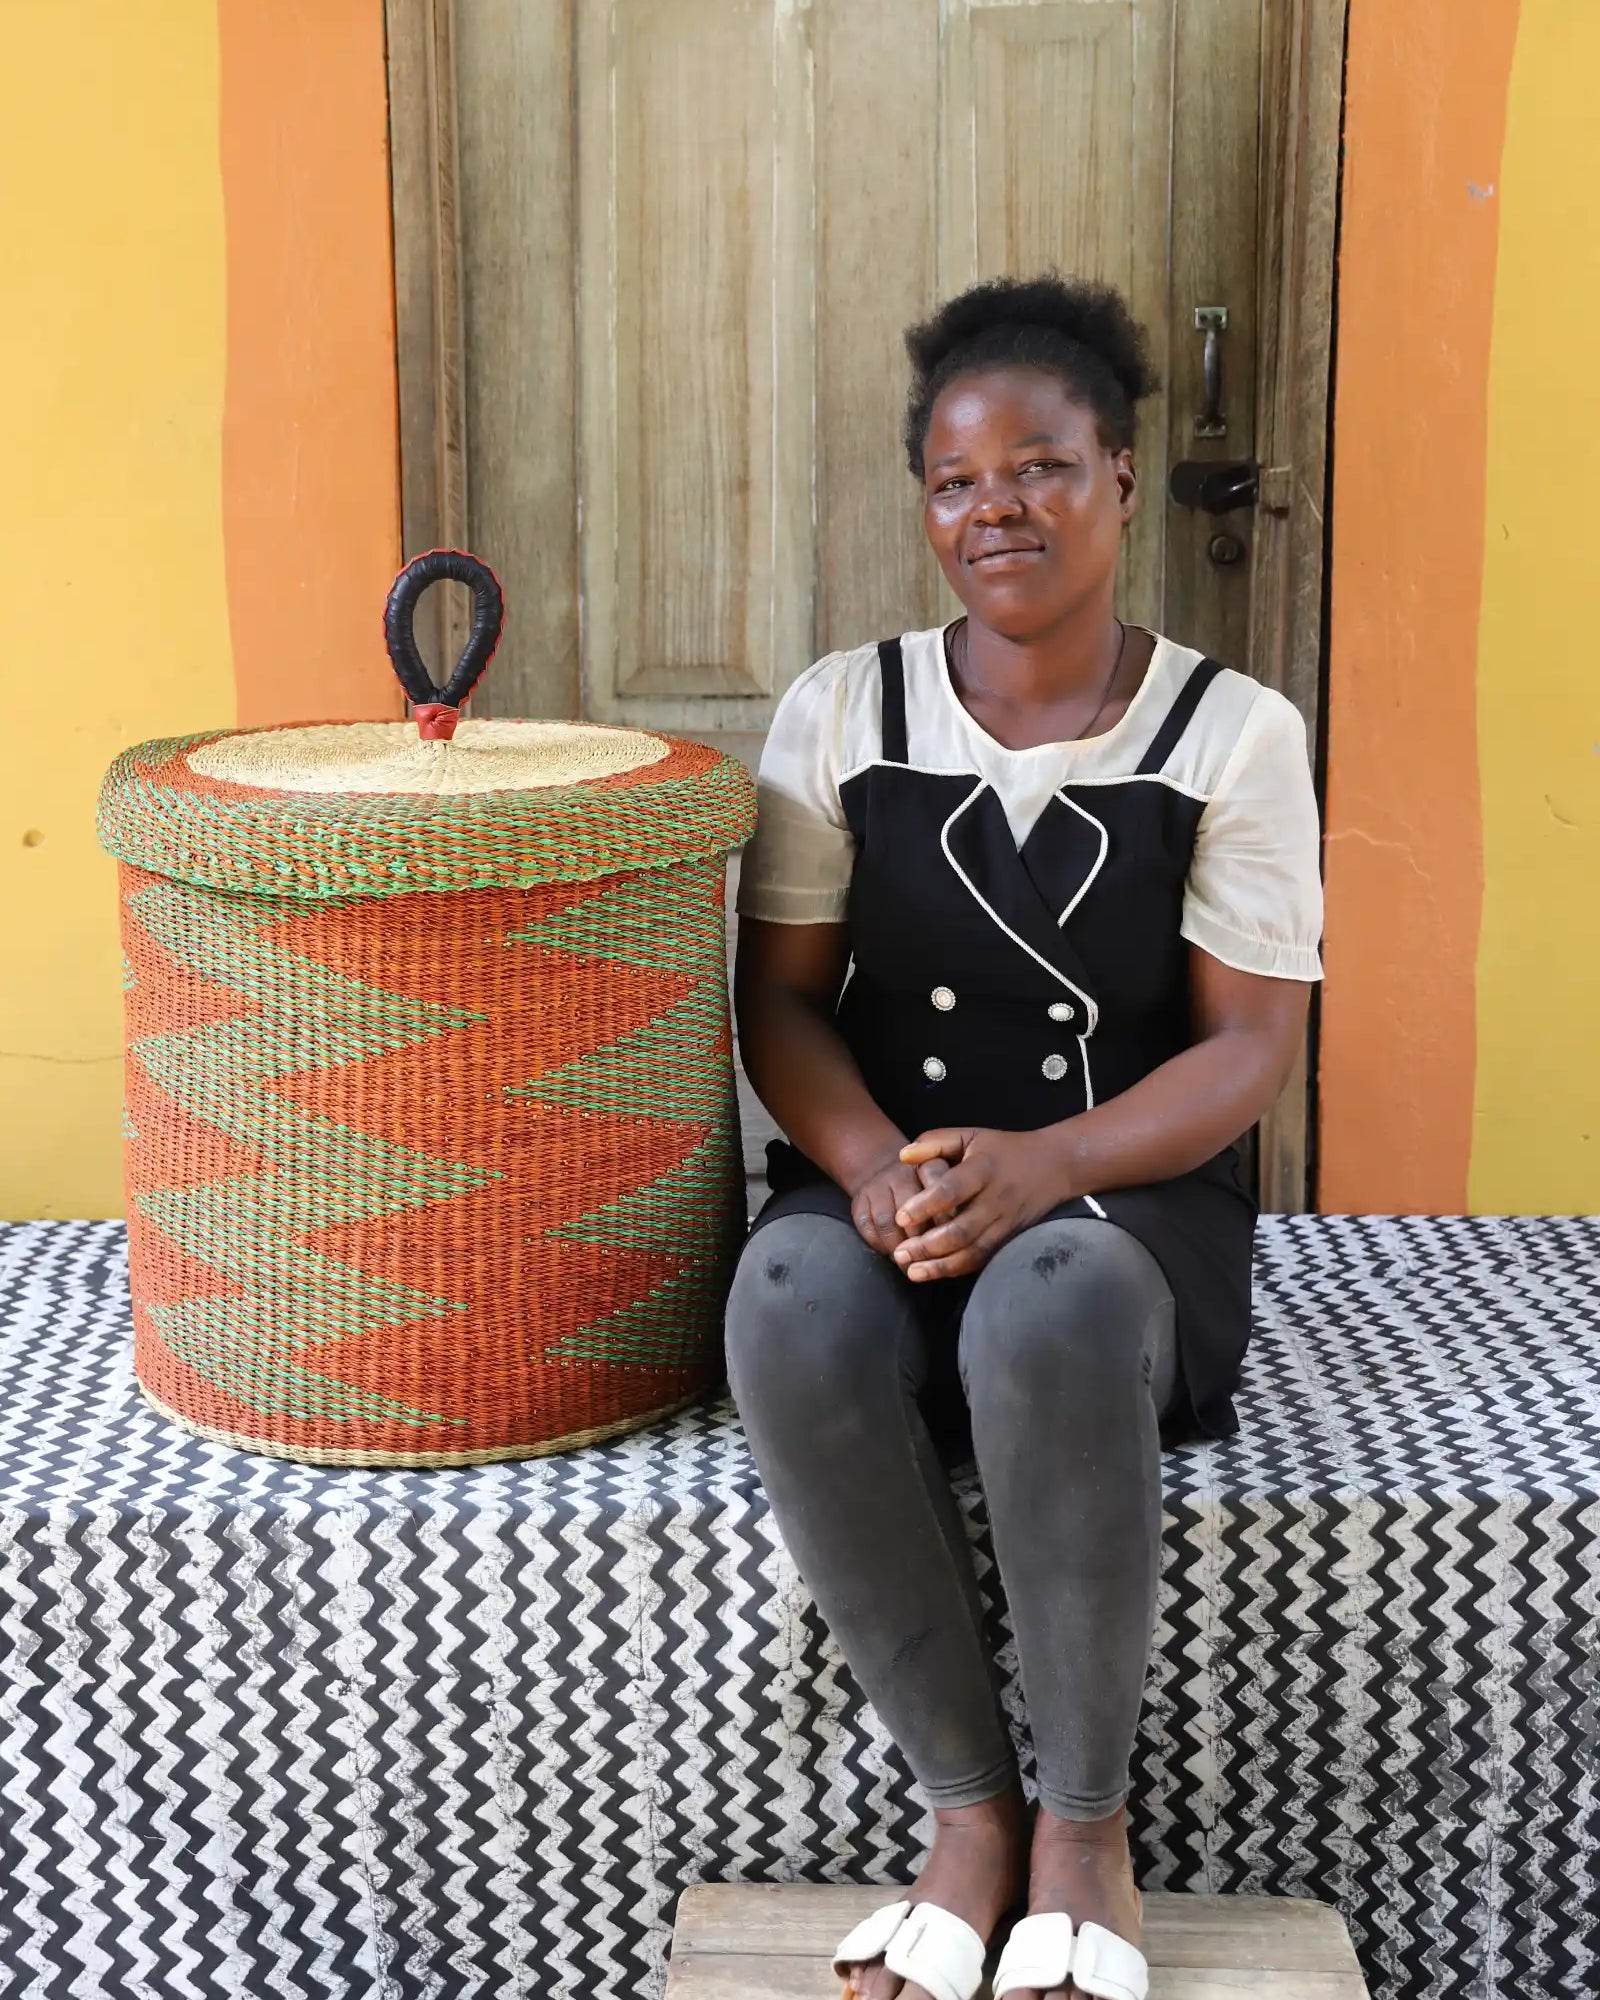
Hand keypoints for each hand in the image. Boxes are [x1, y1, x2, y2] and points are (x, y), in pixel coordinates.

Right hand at [846, 1152, 950, 1255]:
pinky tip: (892, 1253)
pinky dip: (881, 1246)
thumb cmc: (925, 1188)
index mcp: (930, 1165)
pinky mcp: (858, 1201)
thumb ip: (956, 1207)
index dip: (946, 1218)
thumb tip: (964, 1240)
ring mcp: (877, 1186)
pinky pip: (868, 1228)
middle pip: (912, 1212)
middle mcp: (901, 1173)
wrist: (882, 1171)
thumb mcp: (946, 1187)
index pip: (938, 1189)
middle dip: (923, 1241)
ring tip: (912, 1262)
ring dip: (900, 1248)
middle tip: (932, 1260)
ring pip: (888, 1223)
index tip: (952, 1237)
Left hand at [890, 1127, 1072, 1280]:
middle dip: (928, 1246)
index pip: (952, 1190)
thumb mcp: (971, 1136)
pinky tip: (936, 1273)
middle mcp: (996, 1199)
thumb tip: (903, 1156)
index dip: (925, 1205)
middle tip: (900, 1254)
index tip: (900, 1217)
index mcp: (983, 1169)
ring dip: (941, 1265)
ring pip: (973, 1251)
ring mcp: (1006, 1222)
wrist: (1055, 1165)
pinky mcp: (1010, 1238)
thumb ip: (935, 1142)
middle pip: (961, 1230)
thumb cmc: (1004, 1149)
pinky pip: (984, 1259)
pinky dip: (959, 1269)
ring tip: (912, 1271)